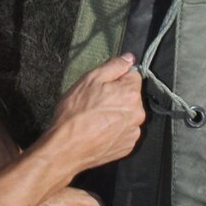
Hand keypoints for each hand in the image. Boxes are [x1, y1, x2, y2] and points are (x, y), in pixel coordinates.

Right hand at [48, 53, 145, 173]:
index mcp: (131, 94)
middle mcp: (138, 114)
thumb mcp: (90, 79)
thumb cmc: (77, 112)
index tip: (103, 84)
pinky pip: (124, 131)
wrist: (68, 147)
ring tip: (96, 117)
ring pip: (127, 114)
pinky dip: (115, 129)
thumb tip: (129, 58)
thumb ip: (114, 66)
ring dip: (117, 113)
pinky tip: (99, 129)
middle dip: (117, 95)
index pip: (133, 75)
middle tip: (96, 100)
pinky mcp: (126, 147)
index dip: (117, 77)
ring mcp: (133, 133)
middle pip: (131, 96)